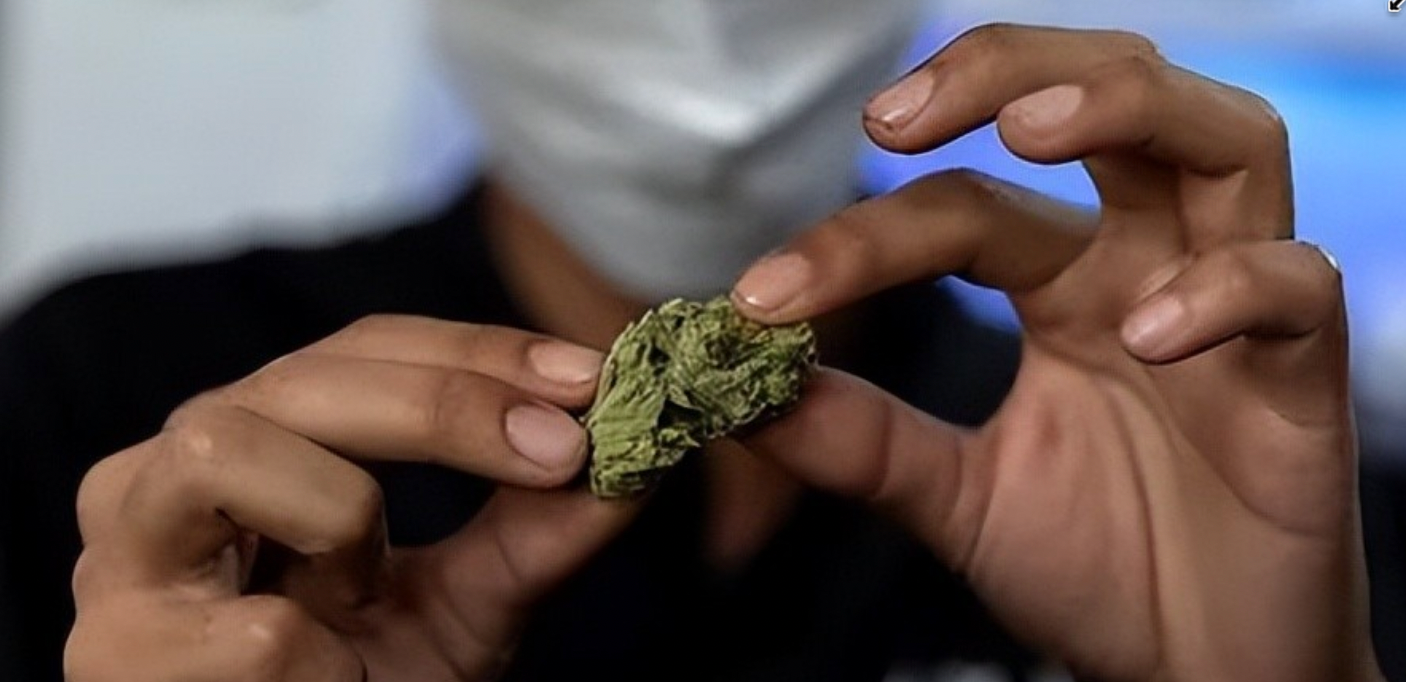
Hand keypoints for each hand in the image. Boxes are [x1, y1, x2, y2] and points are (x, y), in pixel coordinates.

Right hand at [66, 316, 633, 681]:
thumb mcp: (475, 599)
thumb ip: (544, 528)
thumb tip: (643, 455)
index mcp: (258, 439)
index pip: (362, 351)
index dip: (476, 352)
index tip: (589, 377)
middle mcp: (172, 473)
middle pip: (299, 378)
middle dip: (444, 404)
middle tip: (560, 446)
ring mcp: (126, 556)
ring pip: (225, 448)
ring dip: (339, 518)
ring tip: (363, 592)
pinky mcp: (118, 652)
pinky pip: (252, 628)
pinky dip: (321, 657)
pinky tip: (323, 676)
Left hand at [733, 25, 1381, 681]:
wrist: (1199, 669)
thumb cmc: (1100, 566)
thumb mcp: (954, 498)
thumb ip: (863, 442)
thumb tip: (744, 396)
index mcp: (1064, 282)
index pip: (961, 204)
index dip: (858, 236)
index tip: (761, 298)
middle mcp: (1147, 266)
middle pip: (1108, 96)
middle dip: (1004, 72)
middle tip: (889, 118)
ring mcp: (1231, 309)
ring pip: (1224, 140)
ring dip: (1124, 110)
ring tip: (1028, 135)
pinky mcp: (1304, 378)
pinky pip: (1297, 288)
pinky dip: (1225, 289)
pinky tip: (1142, 335)